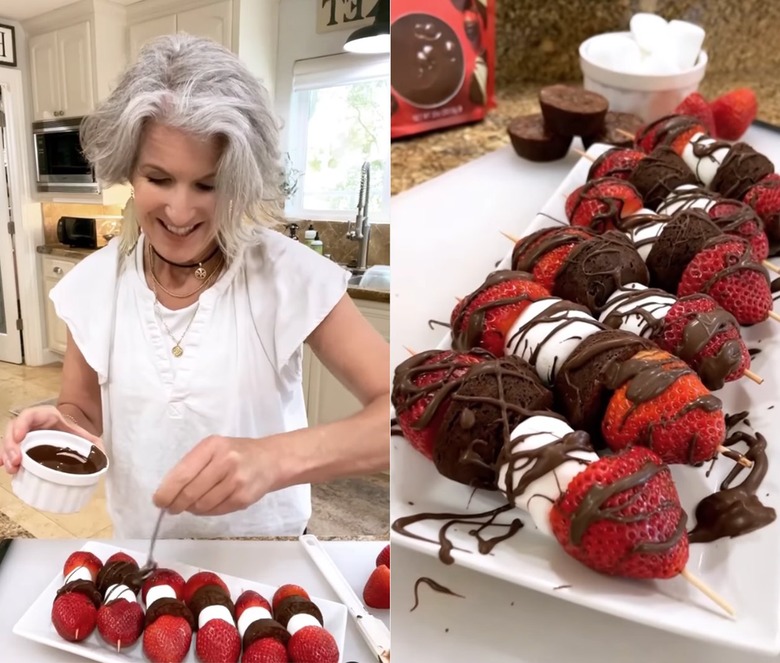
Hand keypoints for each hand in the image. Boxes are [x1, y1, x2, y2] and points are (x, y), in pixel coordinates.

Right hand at [1, 405, 102, 473]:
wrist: (71, 438)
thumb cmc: (75, 435)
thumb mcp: (85, 437)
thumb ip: (94, 443)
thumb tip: (102, 454)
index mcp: (47, 417)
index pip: (30, 415)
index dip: (22, 424)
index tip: (19, 438)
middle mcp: (32, 425)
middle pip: (14, 430)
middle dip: (11, 446)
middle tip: (16, 462)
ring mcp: (24, 436)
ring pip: (8, 441)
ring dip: (6, 455)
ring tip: (12, 469)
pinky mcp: (20, 447)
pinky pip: (7, 451)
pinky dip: (3, 458)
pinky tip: (2, 467)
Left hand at [153, 435, 276, 515]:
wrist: (270, 460)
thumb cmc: (236, 453)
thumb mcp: (214, 449)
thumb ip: (192, 466)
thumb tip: (167, 494)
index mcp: (212, 446)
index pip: (182, 473)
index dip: (167, 491)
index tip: (159, 501)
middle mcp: (225, 461)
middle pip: (190, 492)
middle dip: (176, 504)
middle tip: (172, 508)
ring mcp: (236, 480)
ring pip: (202, 505)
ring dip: (193, 508)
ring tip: (194, 504)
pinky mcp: (244, 498)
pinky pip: (216, 511)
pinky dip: (207, 511)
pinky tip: (210, 504)